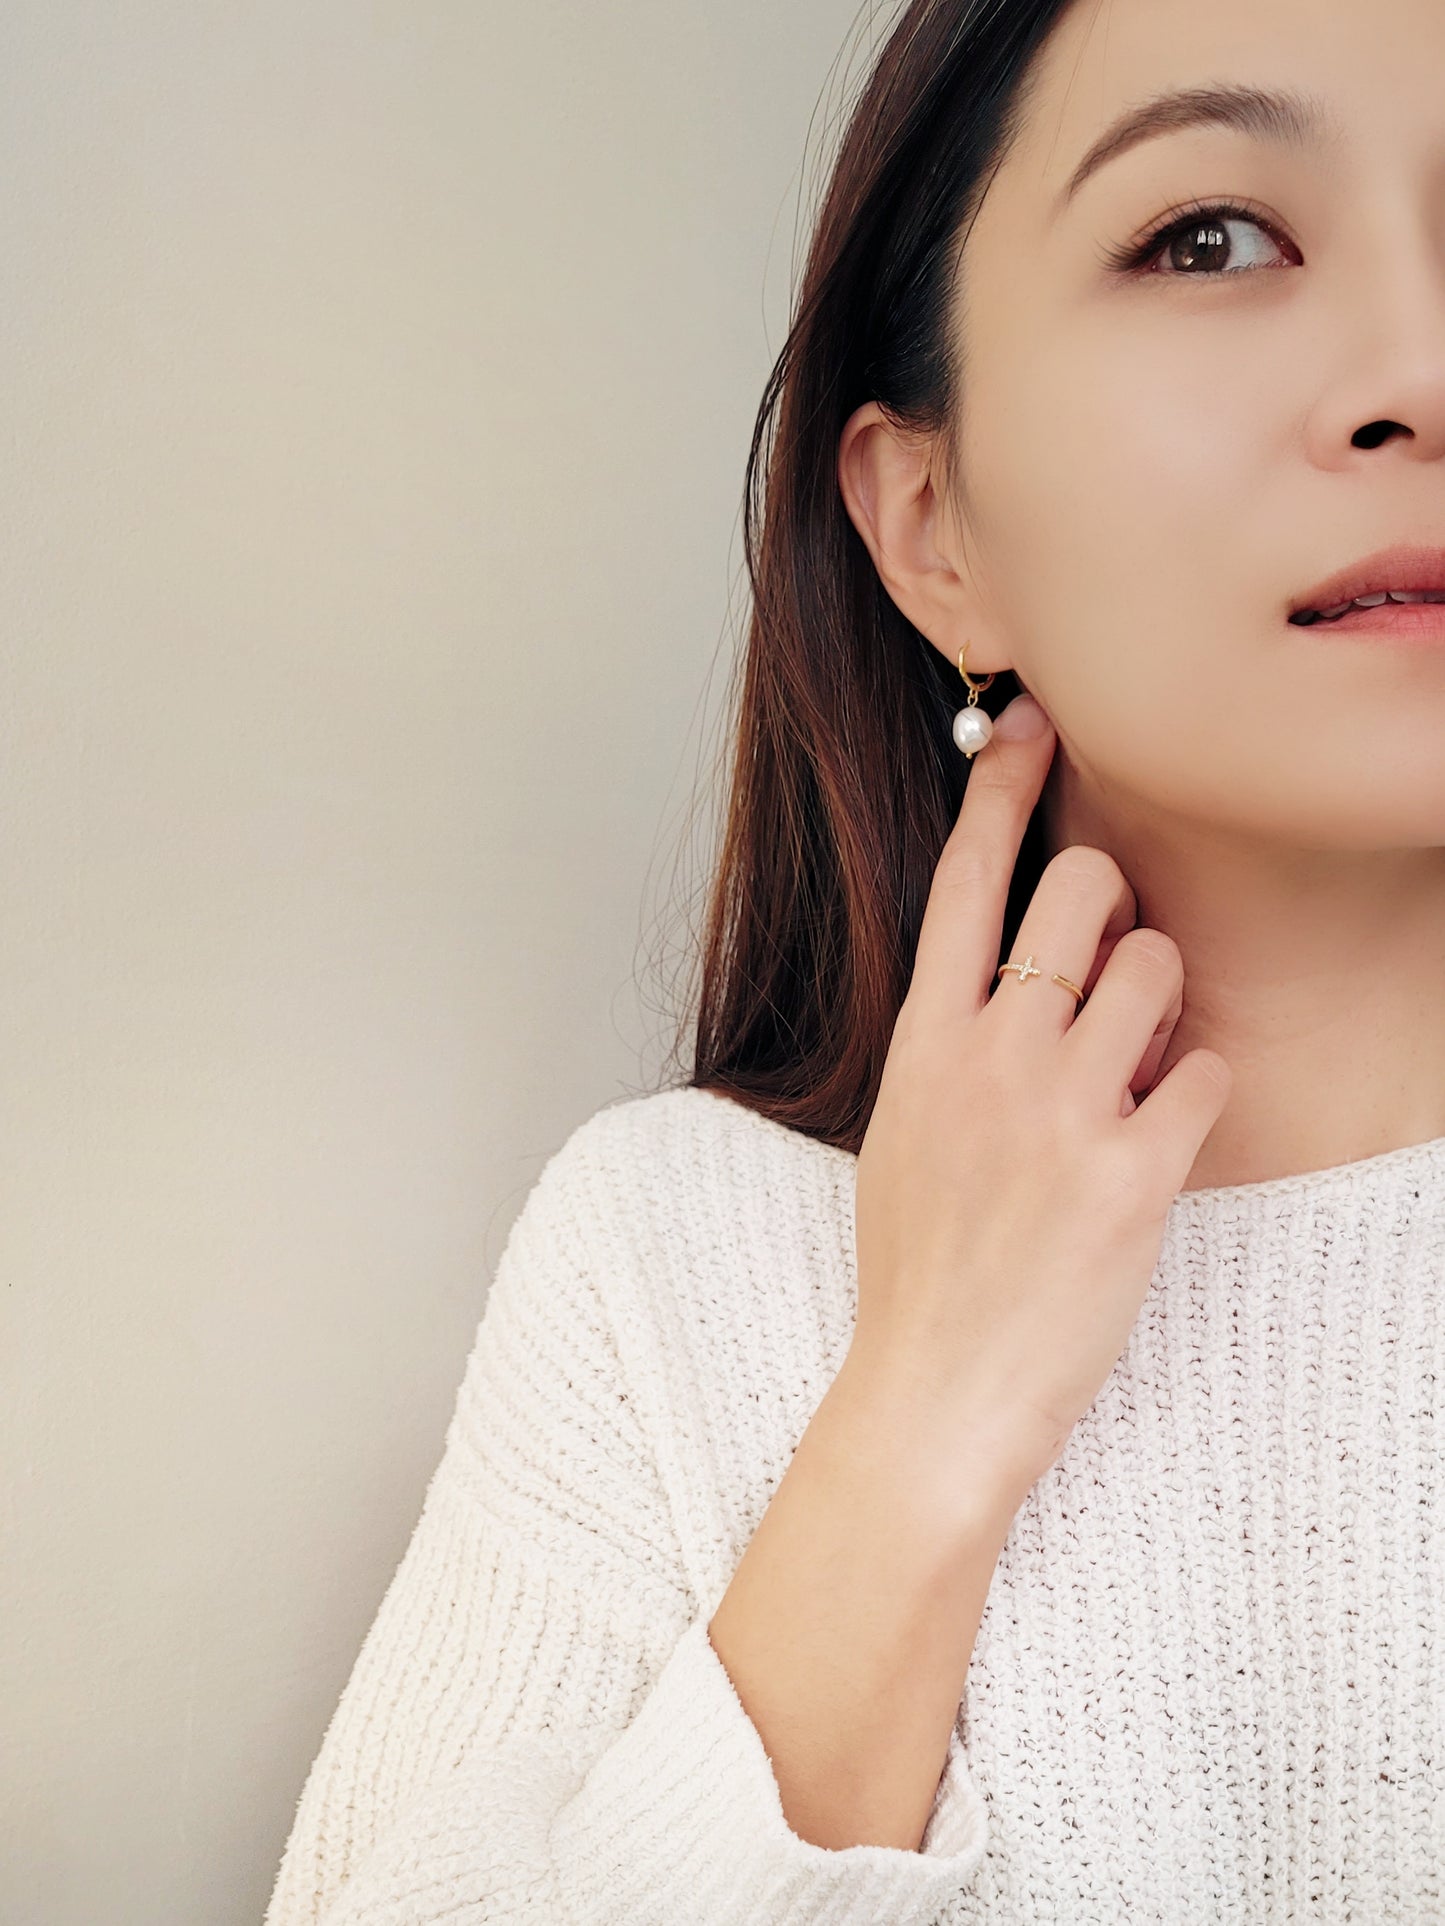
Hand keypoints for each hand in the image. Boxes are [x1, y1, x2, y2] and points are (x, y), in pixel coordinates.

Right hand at [850, 692, 1232, 1507]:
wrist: (934, 1391)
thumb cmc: (917, 1268)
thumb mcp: (904, 1133)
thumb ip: (954, 1045)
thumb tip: (1021, 978)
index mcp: (925, 1040)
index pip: (964, 876)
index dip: (1005, 788)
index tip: (1034, 725)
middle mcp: (990, 1054)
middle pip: (1082, 887)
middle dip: (1115, 904)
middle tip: (1109, 964)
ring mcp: (1061, 1109)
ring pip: (1159, 965)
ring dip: (1166, 1005)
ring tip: (1136, 1072)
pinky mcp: (1132, 1174)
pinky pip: (1206, 1075)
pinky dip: (1196, 1099)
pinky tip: (1159, 1146)